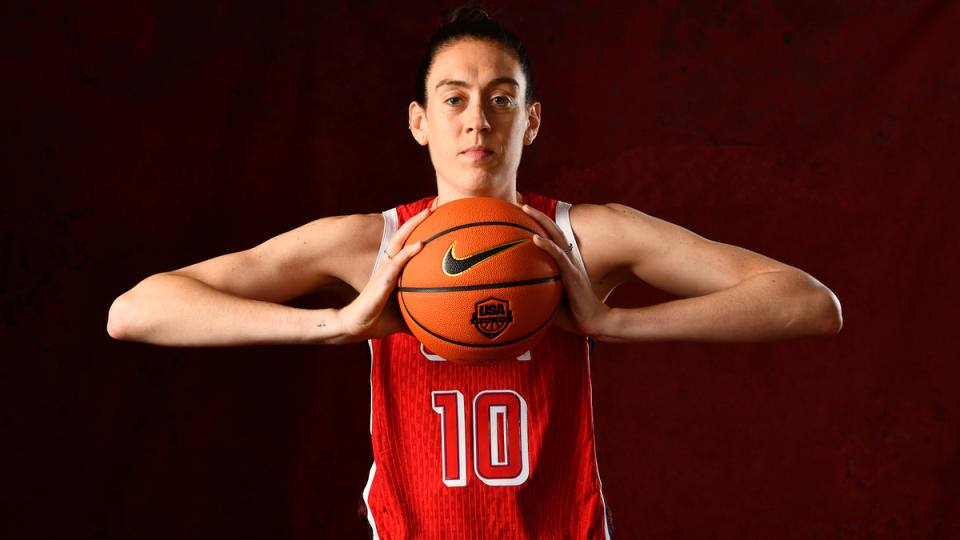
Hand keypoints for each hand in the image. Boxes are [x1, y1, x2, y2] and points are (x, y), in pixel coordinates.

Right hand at [337, 207, 431, 340]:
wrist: (355, 326)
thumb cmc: (377, 320)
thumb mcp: (404, 315)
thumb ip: (419, 315)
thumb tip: (439, 324)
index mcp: (392, 271)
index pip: (406, 245)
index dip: (418, 230)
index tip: (435, 218)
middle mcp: (388, 266)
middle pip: (404, 235)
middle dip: (419, 219)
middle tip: (435, 205)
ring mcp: (385, 271)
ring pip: (400, 242)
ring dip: (414, 225)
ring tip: (428, 212)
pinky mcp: (383, 282)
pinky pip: (397, 263)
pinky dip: (409, 252)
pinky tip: (421, 244)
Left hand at [522, 204, 612, 336]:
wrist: (595, 323)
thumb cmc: (573, 314)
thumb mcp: (551, 300)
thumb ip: (538, 291)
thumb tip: (515, 293)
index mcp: (563, 263)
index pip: (550, 238)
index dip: (538, 225)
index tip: (520, 215)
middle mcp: (567, 259)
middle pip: (552, 230)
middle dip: (536, 214)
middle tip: (519, 203)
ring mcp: (570, 265)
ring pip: (555, 236)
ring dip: (540, 221)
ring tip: (526, 208)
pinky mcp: (572, 275)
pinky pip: (557, 257)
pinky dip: (546, 246)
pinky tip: (534, 238)